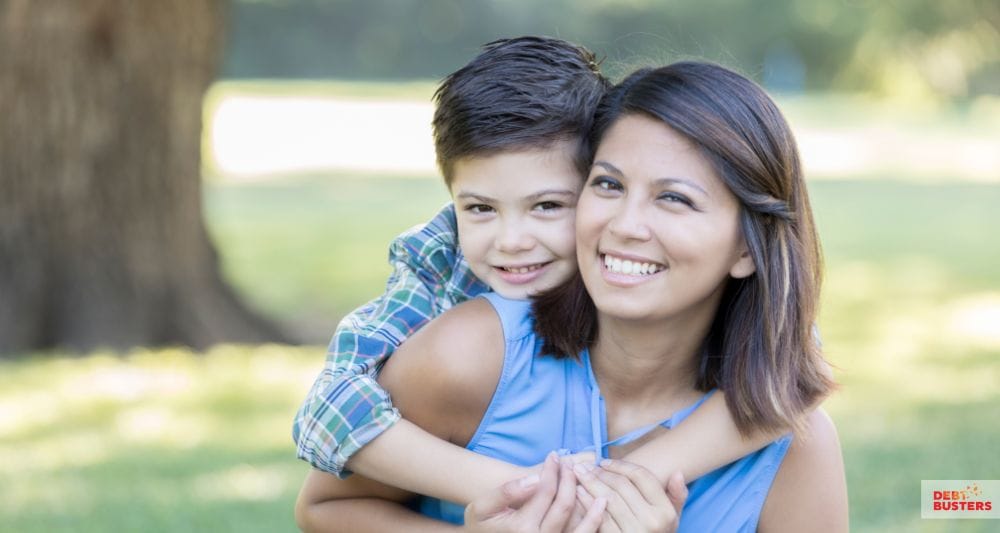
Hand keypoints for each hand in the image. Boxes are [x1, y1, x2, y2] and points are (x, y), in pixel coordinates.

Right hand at [464, 452, 606, 532]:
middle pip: (564, 504)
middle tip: (568, 463)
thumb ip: (506, 492)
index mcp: (521, 527)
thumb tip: (535, 478)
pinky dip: (593, 521)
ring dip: (588, 499)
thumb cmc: (481, 525)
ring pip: (578, 523)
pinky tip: (600, 504)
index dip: (551, 470)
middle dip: (569, 479)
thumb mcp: (481, 507)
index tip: (553, 455)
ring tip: (592, 479)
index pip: (544, 491)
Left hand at [573, 460, 686, 531]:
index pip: (641, 477)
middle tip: (585, 465)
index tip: (604, 461)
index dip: (621, 465)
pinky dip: (587, 502)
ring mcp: (634, 531)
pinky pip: (599, 517)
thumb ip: (677, 496)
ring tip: (579, 474)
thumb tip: (677, 473)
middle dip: (600, 472)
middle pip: (622, 486)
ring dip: (591, 483)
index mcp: (665, 511)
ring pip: (608, 499)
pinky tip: (579, 492)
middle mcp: (651, 521)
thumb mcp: (673, 519)